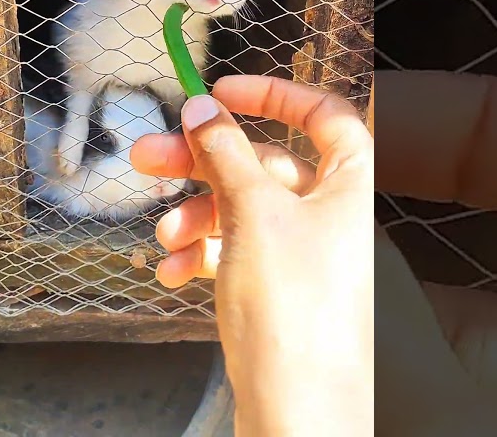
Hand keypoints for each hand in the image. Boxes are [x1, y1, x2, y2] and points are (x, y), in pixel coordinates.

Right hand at [131, 75, 373, 435]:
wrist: (298, 413)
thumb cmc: (294, 311)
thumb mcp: (254, 214)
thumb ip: (226, 153)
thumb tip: (203, 107)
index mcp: (349, 185)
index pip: (323, 114)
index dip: (274, 94)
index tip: (220, 91)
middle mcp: (332, 216)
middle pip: (263, 162)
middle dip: (202, 160)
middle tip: (147, 156)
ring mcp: (305, 256)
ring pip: (241, 210)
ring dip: (195, 214)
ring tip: (163, 234)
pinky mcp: (278, 292)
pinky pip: (235, 253)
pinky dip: (202, 253)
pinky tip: (174, 271)